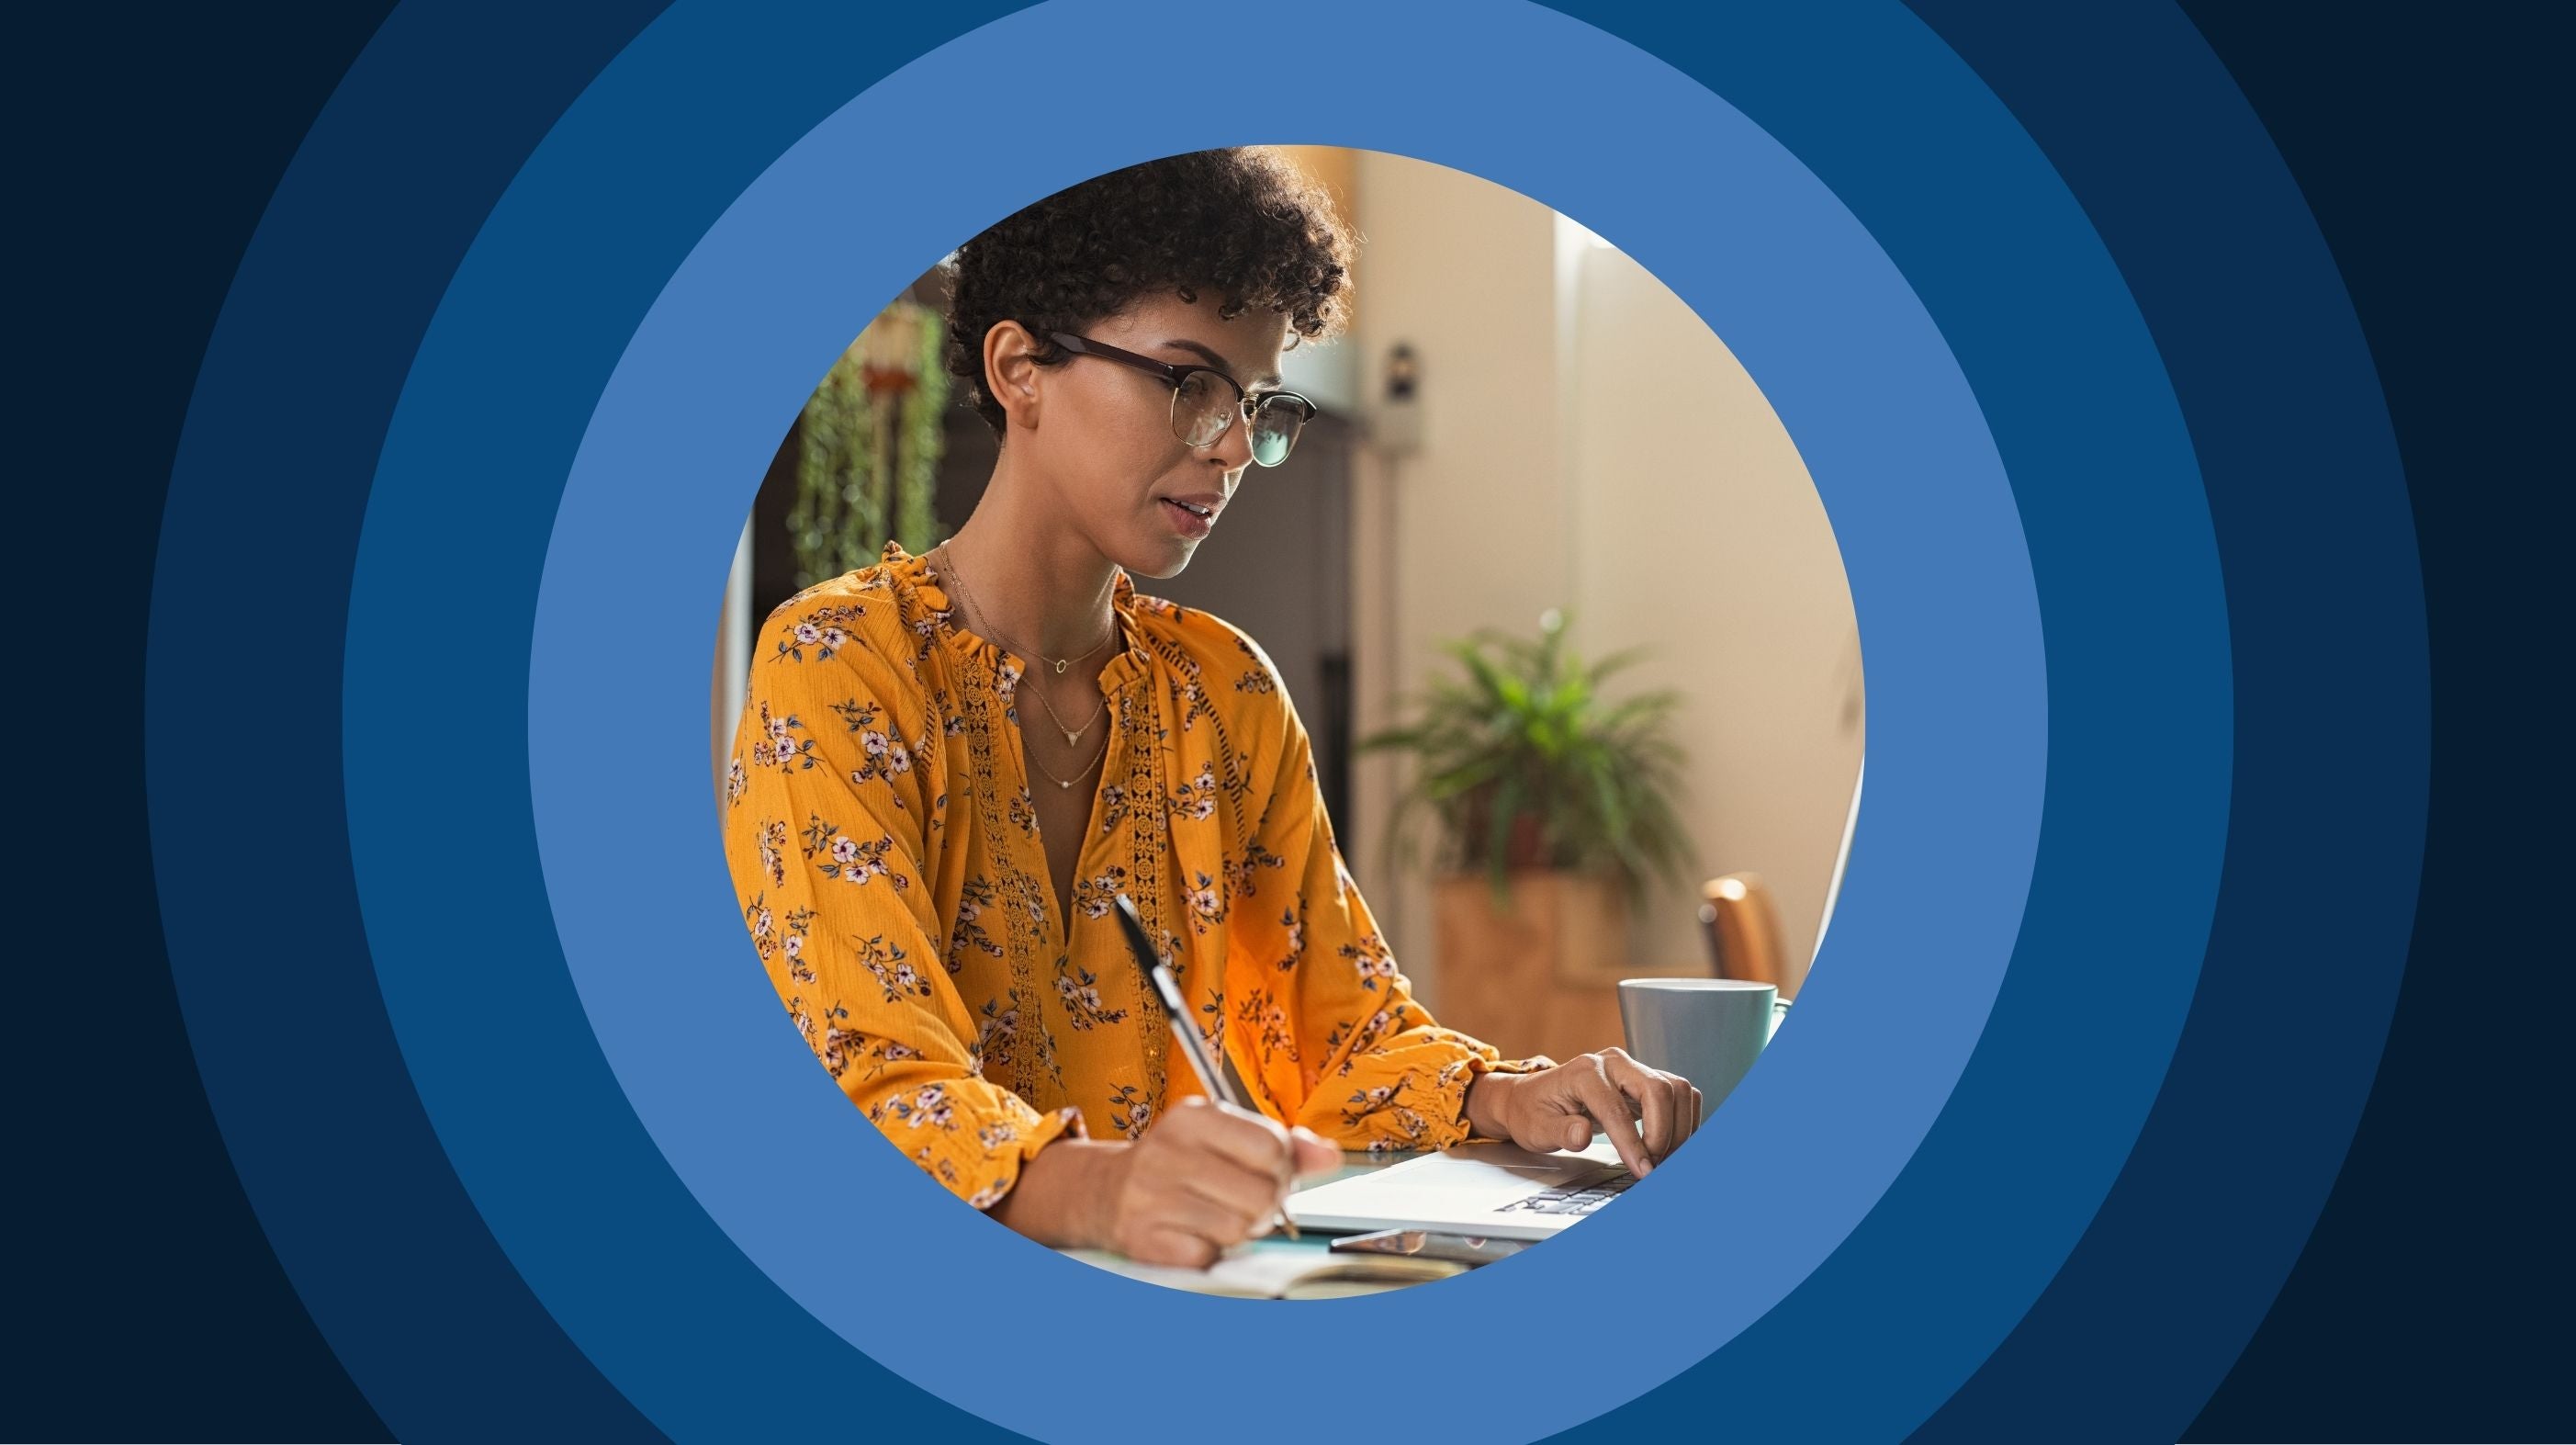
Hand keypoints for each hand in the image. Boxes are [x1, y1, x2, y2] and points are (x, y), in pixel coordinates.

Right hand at [1097, 1097, 1341, 1267]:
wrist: (1103, 1192)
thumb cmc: (1177, 1165)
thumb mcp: (1224, 1138)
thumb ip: (1282, 1146)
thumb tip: (1330, 1157)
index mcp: (1194, 1117)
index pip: (1272, 1145)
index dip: (1281, 1169)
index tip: (1267, 1174)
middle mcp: (1169, 1150)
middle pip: (1261, 1194)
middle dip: (1264, 1208)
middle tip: (1245, 1205)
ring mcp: (1151, 1195)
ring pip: (1238, 1229)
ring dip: (1236, 1233)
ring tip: (1216, 1219)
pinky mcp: (1143, 1237)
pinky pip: (1206, 1256)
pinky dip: (1207, 1253)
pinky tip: (1192, 1236)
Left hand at [1466, 1049, 1701, 1177]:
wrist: (1532, 1098)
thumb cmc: (1534, 1112)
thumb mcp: (1536, 1128)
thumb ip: (1560, 1132)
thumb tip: (1582, 1135)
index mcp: (1585, 1072)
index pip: (1617, 1109)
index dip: (1634, 1144)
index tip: (1644, 1171)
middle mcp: (1613, 1063)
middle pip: (1658, 1089)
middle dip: (1663, 1132)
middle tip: (1654, 1165)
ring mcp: (1632, 1069)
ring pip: (1676, 1089)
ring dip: (1678, 1127)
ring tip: (1664, 1158)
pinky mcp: (1645, 1081)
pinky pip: (1679, 1095)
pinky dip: (1684, 1120)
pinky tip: (1672, 1144)